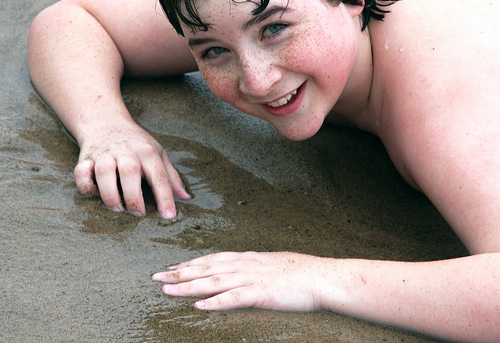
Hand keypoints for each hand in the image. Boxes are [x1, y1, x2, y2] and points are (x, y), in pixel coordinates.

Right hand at [74, 122, 189, 218]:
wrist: (106, 122)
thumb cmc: (137, 144)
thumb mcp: (158, 154)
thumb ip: (171, 176)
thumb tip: (186, 198)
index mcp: (147, 151)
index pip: (159, 174)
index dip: (165, 196)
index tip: (169, 215)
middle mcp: (126, 151)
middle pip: (130, 172)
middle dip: (134, 197)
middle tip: (138, 213)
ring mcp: (104, 153)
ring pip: (104, 172)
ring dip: (110, 194)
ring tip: (118, 208)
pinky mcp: (85, 158)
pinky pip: (81, 173)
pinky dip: (86, 186)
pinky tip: (96, 194)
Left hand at [152, 251, 324, 310]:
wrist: (320, 276)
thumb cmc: (298, 271)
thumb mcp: (269, 264)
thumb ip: (251, 267)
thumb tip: (236, 270)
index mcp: (246, 258)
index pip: (211, 259)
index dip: (189, 263)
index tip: (171, 266)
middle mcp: (244, 265)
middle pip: (205, 268)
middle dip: (179, 272)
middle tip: (156, 276)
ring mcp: (252, 278)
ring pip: (213, 281)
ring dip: (189, 286)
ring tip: (168, 289)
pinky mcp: (262, 294)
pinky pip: (235, 299)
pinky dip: (216, 302)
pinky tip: (200, 306)